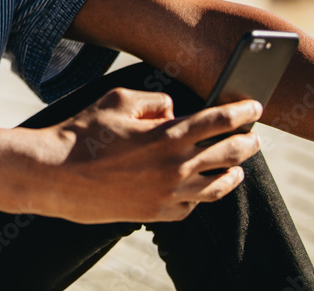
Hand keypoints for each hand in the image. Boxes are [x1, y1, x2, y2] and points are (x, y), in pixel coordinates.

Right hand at [10, 88, 261, 223]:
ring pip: (219, 186)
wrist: (58, 175)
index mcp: (169, 135)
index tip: (255, 108)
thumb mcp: (118, 100)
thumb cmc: (84, 133)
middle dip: (247, 142)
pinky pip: (193, 205)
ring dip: (234, 173)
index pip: (220, 121)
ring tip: (238, 168)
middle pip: (230, 154)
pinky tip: (201, 188)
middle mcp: (176, 167)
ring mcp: (169, 194)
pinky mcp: (158, 213)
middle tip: (253, 137)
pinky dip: (202, 195)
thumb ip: (154, 101)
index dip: (243, 112)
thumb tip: (173, 110)